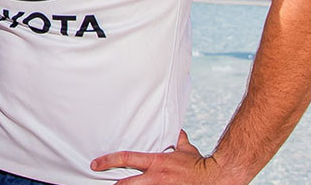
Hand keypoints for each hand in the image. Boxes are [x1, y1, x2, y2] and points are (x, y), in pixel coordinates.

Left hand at [91, 130, 223, 183]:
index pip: (126, 159)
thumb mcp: (186, 149)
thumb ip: (178, 140)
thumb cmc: (199, 164)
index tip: (95, 164)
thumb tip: (177, 132)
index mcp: (157, 162)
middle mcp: (156, 178)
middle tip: (101, 184)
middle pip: (126, 184)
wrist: (215, 178)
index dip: (108, 161)